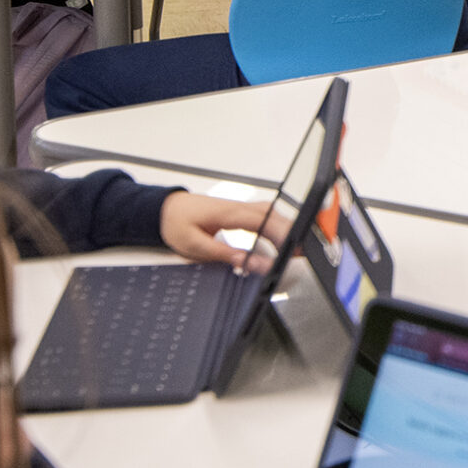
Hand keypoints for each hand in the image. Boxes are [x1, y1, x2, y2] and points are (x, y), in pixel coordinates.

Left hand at [160, 191, 283, 266]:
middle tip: (300, 252)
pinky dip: (277, 225)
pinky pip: (265, 214)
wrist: (167, 209)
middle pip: (272, 215)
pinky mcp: (240, 211)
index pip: (261, 221)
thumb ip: (220, 252)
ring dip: (285, 228)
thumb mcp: (193, 244)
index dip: (278, 234)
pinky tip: (282, 237)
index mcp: (227, 213)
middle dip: (289, 232)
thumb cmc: (177, 222)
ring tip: (295, 247)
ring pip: (271, 212)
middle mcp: (237, 207)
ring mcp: (240, 207)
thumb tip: (243, 261)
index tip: (289, 248)